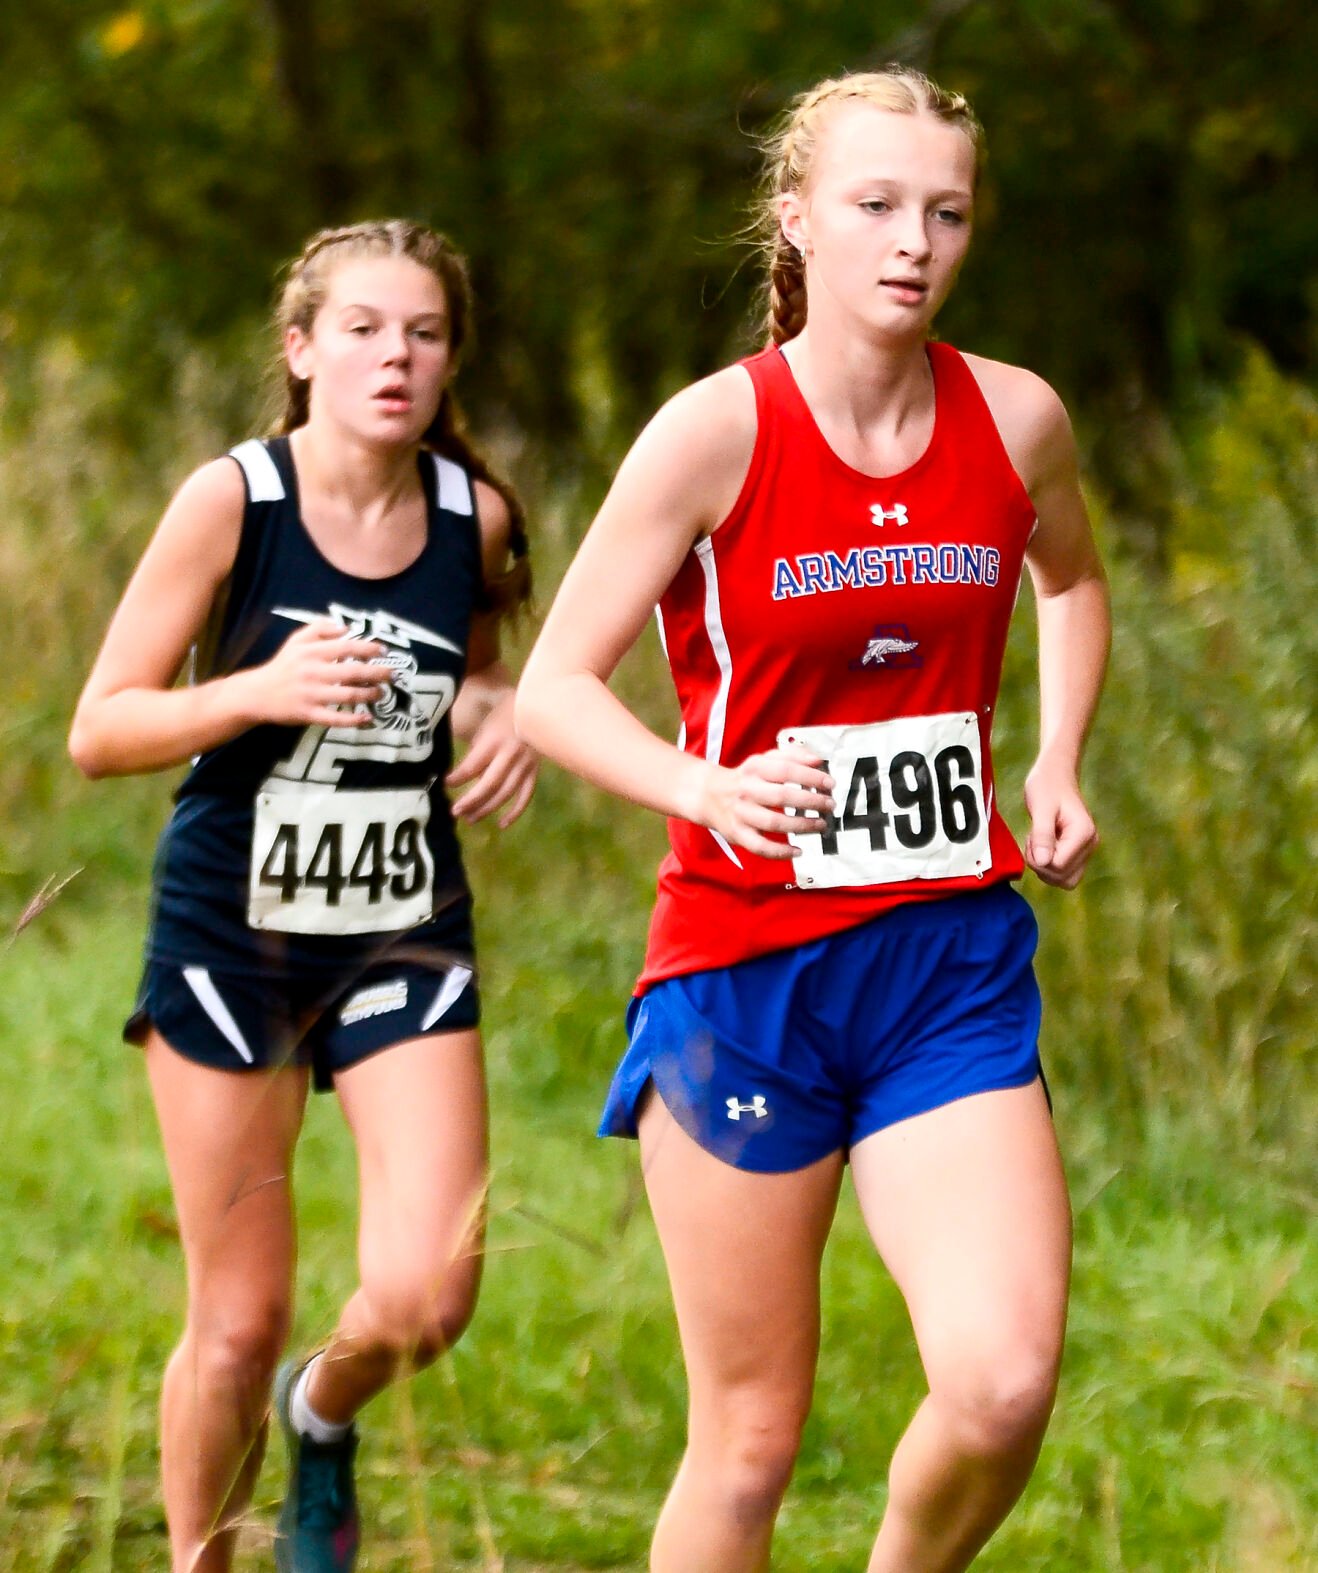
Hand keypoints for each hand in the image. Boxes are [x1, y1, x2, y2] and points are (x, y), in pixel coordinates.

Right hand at [243, 621, 393, 727]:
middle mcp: (313, 672)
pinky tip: (368, 718)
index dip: (368, 649)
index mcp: (311, 652)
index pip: (346, 647)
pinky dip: (354, 720)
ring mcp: (311, 695)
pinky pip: (336, 718)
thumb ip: (319, 628)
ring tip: (381, 693)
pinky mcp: (309, 714)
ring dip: (370, 694)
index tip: (383, 651)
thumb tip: (345, 628)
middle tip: (393, 674)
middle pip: (353, 672)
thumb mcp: (296, 640)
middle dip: (377, 673)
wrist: (257, 693)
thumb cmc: (283, 665)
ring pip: (348, 695)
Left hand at [447, 692, 538, 826]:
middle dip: (471, 800)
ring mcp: (524, 766)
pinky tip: (501, 824)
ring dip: (487, 809)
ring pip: (505, 794)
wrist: (533, 711)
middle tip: (455, 812)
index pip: (473, 765)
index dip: (458, 777)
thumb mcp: (484, 731)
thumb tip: (461, 779)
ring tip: (470, 819)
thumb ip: (475, 754)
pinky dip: (515, 812)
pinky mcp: (534, 773)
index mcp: (494, 742)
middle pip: (489, 784)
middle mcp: (510, 755)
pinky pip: (525, 796)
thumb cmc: (501, 719)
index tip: (445, 784)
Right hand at [694, 742, 834, 859]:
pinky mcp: (738, 834)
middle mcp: (746, 790)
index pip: (786, 770)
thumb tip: (817, 761)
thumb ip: (791, 756)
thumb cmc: (745, 778)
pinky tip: (799, 850)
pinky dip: (781, 852)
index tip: (830, 783)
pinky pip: (760, 847)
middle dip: (811, 801)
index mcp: (754, 768)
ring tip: (821, 824)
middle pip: (782, 796)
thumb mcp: (763, 760)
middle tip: (829, 805)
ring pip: (774, 822)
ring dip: (802, 825)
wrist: (707, 795)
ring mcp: (741, 814)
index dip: (810, 777)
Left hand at [1023, 756, 1097, 888]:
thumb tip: (1044, 862)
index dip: (1039, 859)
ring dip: (1044, 867)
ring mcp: (1086, 849)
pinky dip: (1049, 865)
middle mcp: (1090, 844)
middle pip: (1063, 878)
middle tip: (1032, 841)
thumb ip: (1042, 835)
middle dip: (1041, 865)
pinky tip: (1042, 845)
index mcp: (1083, 834)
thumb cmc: (1046, 786)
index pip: (1059, 866)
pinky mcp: (1078, 851)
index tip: (1032, 838)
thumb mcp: (1040, 808)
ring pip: (1064, 880)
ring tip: (1038, 843)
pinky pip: (1063, 872)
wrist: (1055, 773)